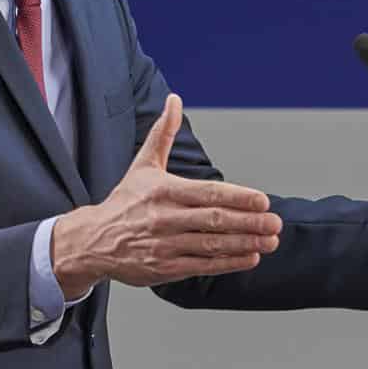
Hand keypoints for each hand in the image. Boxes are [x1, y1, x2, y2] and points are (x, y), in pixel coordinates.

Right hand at [50, 94, 281, 294]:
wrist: (92, 241)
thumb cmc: (124, 202)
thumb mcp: (142, 165)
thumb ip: (163, 133)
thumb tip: (174, 100)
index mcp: (162, 191)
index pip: (207, 193)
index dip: (237, 197)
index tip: (262, 200)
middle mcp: (163, 218)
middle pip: (214, 220)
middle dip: (249, 222)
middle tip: (275, 222)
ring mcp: (164, 245)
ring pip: (211, 244)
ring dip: (245, 243)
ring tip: (271, 240)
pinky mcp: (164, 268)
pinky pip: (202, 266)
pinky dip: (228, 263)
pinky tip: (251, 257)